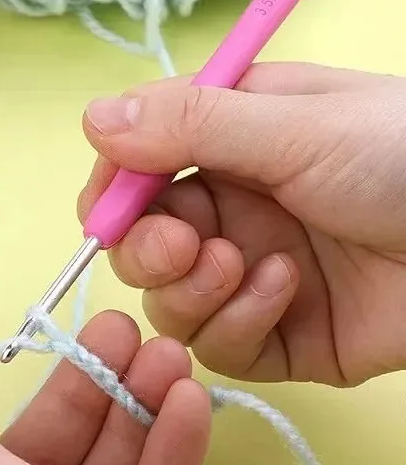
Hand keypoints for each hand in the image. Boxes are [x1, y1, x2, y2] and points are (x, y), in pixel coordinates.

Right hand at [80, 63, 405, 386]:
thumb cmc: (404, 156)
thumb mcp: (295, 126)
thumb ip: (190, 125)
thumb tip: (91, 118)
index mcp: (227, 145)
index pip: (136, 170)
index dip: (111, 193)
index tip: (106, 211)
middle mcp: (231, 211)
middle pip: (141, 245)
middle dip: (148, 249)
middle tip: (182, 245)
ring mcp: (251, 277)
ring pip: (170, 302)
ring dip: (191, 288)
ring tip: (244, 266)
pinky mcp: (278, 338)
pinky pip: (220, 345)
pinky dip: (239, 321)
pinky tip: (287, 291)